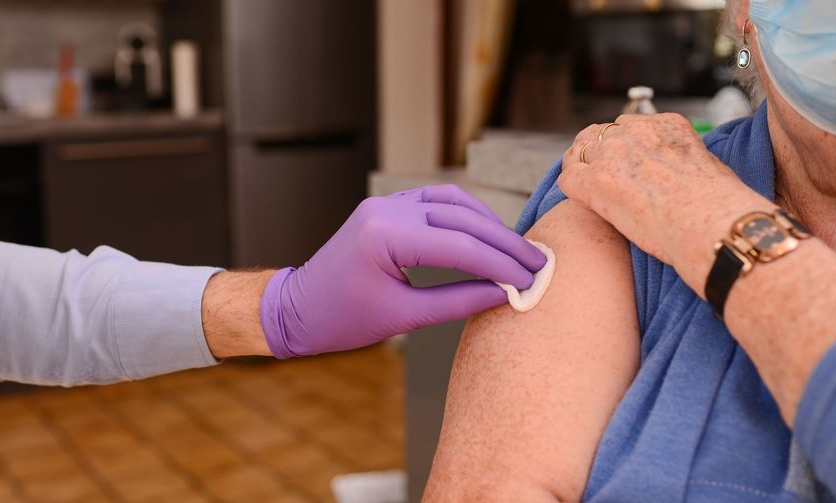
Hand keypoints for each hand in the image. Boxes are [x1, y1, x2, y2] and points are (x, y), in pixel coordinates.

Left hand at [260, 184, 547, 357]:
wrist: (297, 309)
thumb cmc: (342, 320)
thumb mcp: (403, 317)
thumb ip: (457, 301)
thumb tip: (504, 294)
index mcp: (386, 236)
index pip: (461, 246)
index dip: (502, 265)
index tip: (531, 281)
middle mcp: (387, 210)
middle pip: (463, 219)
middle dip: (504, 243)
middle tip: (538, 264)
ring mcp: (387, 204)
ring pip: (454, 202)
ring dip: (489, 224)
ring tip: (518, 251)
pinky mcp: (388, 208)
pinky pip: (436, 201)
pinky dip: (466, 215)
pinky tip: (487, 232)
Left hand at [557, 114, 769, 293]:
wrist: (712, 224)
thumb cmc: (720, 206)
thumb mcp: (707, 165)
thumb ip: (682, 158)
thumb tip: (677, 169)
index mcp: (665, 123)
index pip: (628, 126)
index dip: (623, 147)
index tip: (625, 165)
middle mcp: (635, 132)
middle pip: (601, 135)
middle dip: (600, 154)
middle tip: (604, 178)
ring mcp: (611, 155)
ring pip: (580, 152)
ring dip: (582, 167)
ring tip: (588, 187)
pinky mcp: (595, 182)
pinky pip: (569, 178)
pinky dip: (573, 189)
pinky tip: (583, 201)